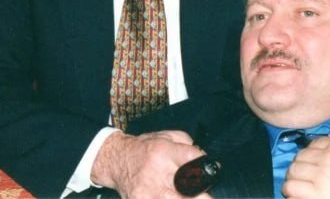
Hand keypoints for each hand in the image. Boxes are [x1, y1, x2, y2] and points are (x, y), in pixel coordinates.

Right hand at [91, 130, 210, 198]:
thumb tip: (205, 160)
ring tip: (192, 196)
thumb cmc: (145, 148)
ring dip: (189, 198)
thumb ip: (189, 146)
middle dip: (202, 196)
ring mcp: (148, 191)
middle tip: (206, 196)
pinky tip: (171, 196)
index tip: (212, 172)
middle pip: (189, 190)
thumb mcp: (168, 136)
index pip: (194, 160)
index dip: (207, 168)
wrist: (117, 160)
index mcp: (164, 152)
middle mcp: (157, 172)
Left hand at [282, 115, 329, 198]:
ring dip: (294, 179)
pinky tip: (298, 195)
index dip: (311, 155)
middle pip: (299, 158)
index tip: (313, 164)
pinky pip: (292, 190)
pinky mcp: (316, 195)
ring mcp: (320, 177)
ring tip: (299, 186)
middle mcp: (326, 159)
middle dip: (301, 167)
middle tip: (304, 176)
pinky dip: (292, 192)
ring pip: (293, 172)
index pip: (311, 145)